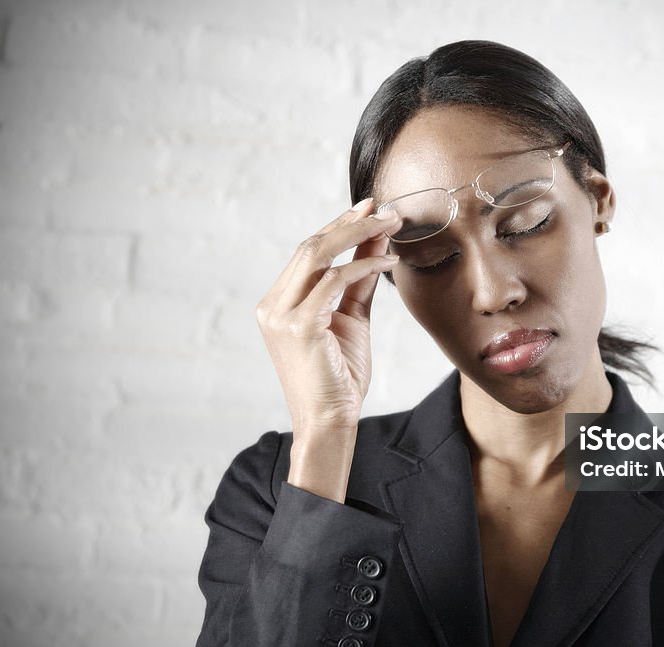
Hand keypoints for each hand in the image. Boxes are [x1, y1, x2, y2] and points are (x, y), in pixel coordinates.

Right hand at [255, 199, 400, 433]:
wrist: (329, 421)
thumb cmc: (339, 377)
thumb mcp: (351, 320)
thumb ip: (358, 282)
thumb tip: (375, 243)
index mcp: (278, 303)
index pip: (309, 253)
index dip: (339, 227)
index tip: (369, 209)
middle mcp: (272, 305)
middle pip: (311, 247)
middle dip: (349, 223)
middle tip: (383, 208)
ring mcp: (280, 315)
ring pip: (317, 255)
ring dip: (358, 235)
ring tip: (390, 225)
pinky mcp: (298, 326)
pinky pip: (333, 281)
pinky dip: (363, 267)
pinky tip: (388, 263)